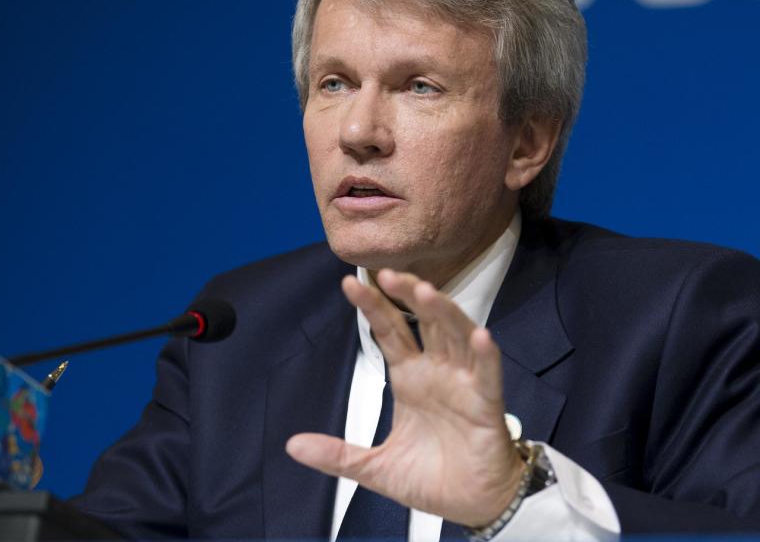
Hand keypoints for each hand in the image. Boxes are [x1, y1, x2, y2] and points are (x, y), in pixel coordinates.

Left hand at [285, 269, 523, 527]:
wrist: (473, 506)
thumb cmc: (432, 479)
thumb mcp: (375, 468)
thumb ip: (337, 454)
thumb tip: (291, 445)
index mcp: (409, 378)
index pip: (389, 331)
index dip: (372, 307)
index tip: (349, 283)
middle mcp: (436, 372)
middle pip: (424, 321)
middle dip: (407, 295)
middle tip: (387, 273)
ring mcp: (463, 385)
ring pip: (456, 335)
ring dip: (443, 312)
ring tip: (425, 291)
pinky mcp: (487, 406)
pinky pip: (488, 374)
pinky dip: (485, 354)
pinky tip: (479, 335)